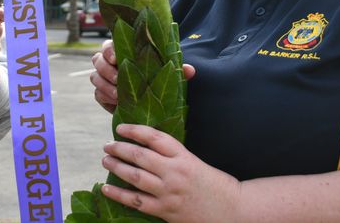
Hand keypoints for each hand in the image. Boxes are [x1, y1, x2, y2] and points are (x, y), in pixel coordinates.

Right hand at [91, 40, 195, 112]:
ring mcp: (104, 78)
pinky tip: (116, 103)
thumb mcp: (166, 73)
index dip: (109, 51)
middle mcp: (109, 62)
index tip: (117, 58)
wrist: (150, 101)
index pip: (109, 45)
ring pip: (95, 77)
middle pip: (97, 60)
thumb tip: (189, 70)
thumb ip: (176, 70)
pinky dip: (105, 98)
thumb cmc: (156, 79)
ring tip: (118, 95)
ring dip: (105, 86)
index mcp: (122, 51)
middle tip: (117, 79)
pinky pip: (97, 94)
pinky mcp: (102, 94)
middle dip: (106, 69)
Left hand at [101, 123, 239, 222]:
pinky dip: (119, 195)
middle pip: (140, 156)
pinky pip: (137, 202)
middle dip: (120, 149)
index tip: (120, 127)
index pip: (154, 137)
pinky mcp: (166, 211)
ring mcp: (169, 192)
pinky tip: (106, 188)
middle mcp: (175, 172)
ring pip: (136, 177)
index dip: (134, 130)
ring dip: (117, 167)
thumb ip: (172, 155)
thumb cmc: (214, 184)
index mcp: (183, 156)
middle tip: (107, 145)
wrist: (233, 210)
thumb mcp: (194, 161)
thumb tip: (145, 146)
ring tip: (106, 161)